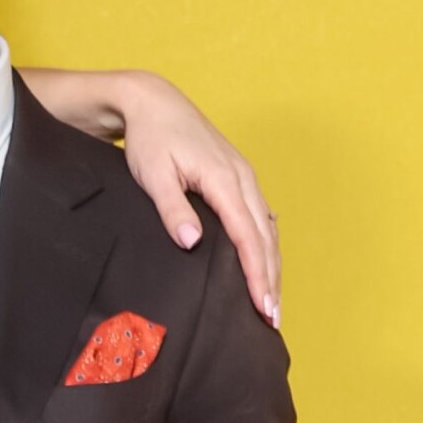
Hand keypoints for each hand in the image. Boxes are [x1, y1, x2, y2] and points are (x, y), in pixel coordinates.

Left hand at [113, 74, 279, 326]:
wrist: (153, 103)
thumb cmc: (150, 139)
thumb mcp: (154, 175)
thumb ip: (173, 209)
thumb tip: (192, 242)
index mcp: (225, 179)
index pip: (248, 237)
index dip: (256, 275)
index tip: (262, 307)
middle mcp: (243, 178)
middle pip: (265, 237)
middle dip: (271, 279)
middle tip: (272, 319)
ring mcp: (244, 176)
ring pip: (267, 229)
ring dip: (272, 265)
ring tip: (271, 302)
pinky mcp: (239, 177)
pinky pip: (261, 217)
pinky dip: (266, 246)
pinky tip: (266, 266)